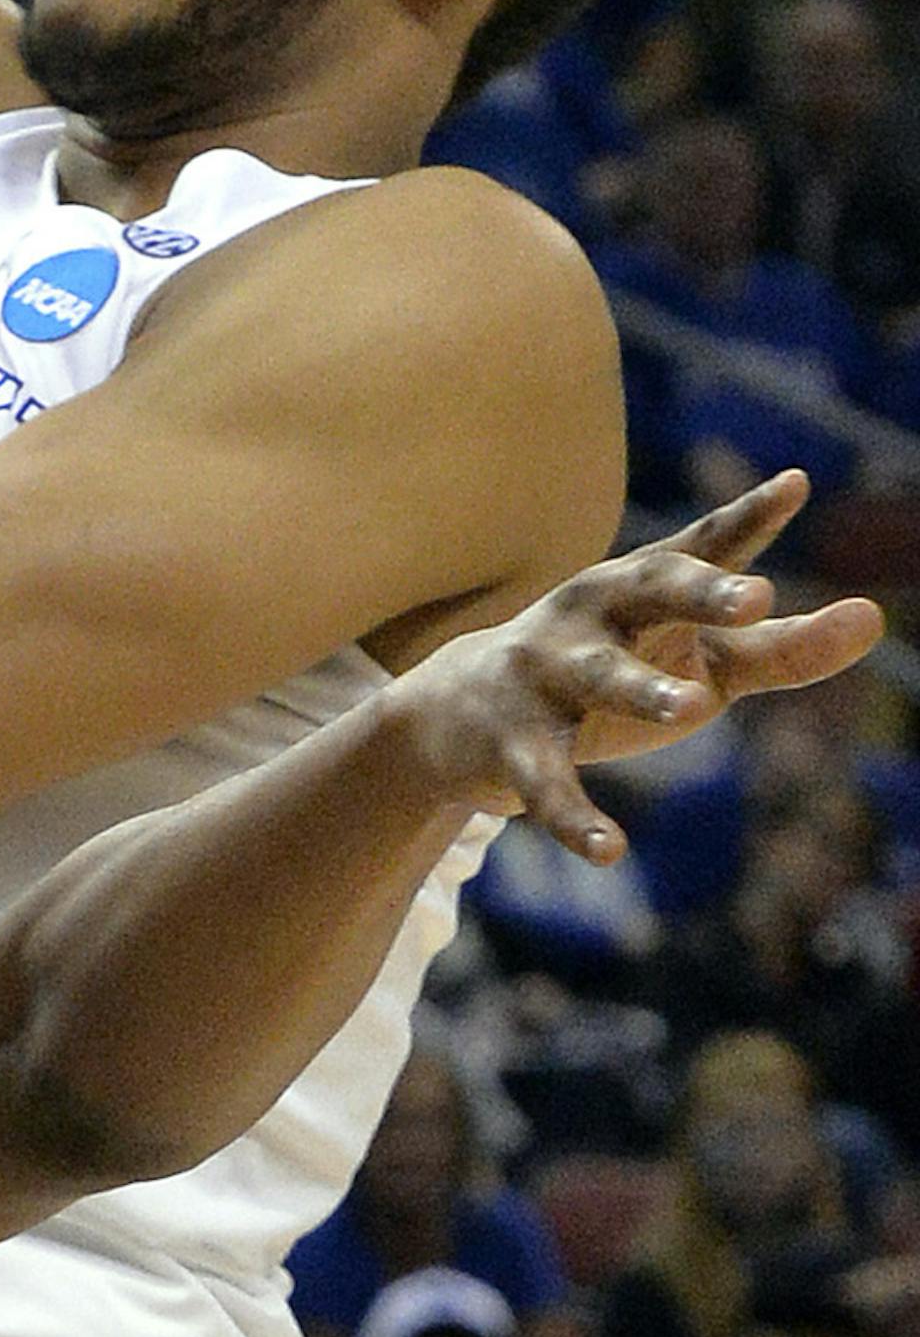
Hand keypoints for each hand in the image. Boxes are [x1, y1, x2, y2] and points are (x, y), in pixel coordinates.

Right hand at [397, 475, 882, 860]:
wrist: (460, 714)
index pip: (700, 547)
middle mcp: (590, 613)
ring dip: (642, 689)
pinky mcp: (514, 745)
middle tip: (757, 599)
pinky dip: (575, 817)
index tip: (796, 486)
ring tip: (691, 709)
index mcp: (638, 588)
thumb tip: (876, 617)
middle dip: (699, 591)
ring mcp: (546, 675)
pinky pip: (547, 782)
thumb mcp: (696, 660)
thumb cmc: (607, 674)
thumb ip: (782, 646)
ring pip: (597, 677)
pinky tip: (610, 850)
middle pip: (646, 589)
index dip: (748, 519)